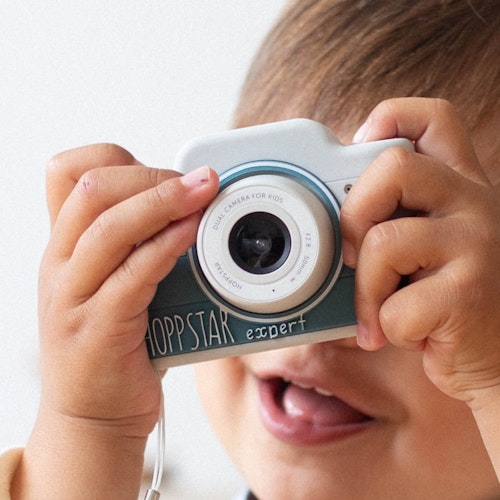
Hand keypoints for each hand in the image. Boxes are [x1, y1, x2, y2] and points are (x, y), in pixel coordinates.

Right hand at [12, 144, 218, 497]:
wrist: (93, 415)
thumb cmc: (114, 345)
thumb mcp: (113, 282)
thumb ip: (136, 244)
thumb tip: (185, 206)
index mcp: (63, 247)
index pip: (68, 173)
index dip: (120, 161)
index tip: (163, 173)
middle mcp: (60, 265)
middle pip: (93, 190)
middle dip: (153, 177)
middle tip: (198, 182)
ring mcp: (73, 297)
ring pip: (109, 227)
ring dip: (164, 201)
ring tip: (204, 192)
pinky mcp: (98, 329)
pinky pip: (132, 274)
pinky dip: (166, 246)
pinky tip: (193, 233)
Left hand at [341, 98, 499, 409]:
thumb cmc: (453, 306)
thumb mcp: (430, 251)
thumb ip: (396, 220)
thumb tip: (331, 210)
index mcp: (462, 189)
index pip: (432, 119)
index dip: (389, 120)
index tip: (360, 150)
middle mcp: (475, 205)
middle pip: (393, 166)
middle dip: (353, 214)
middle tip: (353, 254)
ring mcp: (478, 246)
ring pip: (383, 242)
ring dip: (367, 290)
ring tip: (379, 313)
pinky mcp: (469, 295)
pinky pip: (396, 305)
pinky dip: (387, 329)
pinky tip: (407, 336)